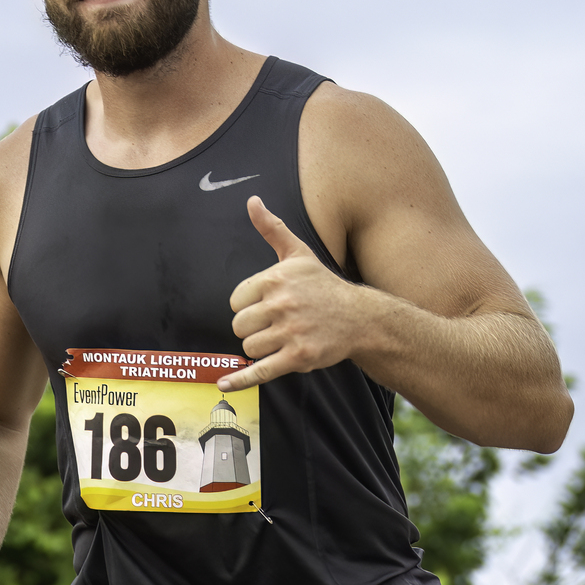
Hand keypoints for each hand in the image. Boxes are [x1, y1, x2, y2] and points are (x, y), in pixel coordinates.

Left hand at [219, 197, 361, 390]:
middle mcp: (282, 304)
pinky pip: (260, 370)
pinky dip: (240, 380)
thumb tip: (252, 200)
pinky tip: (224, 384)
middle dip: (252, 329)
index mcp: (276, 278)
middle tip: (275, 325)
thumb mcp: (298, 253)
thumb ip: (272, 228)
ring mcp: (291, 332)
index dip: (248, 306)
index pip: (236, 301)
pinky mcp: (299, 357)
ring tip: (282, 339)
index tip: (267, 306)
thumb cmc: (323, 286)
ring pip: (249, 347)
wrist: (360, 318)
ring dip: (260, 348)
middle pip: (239, 326)